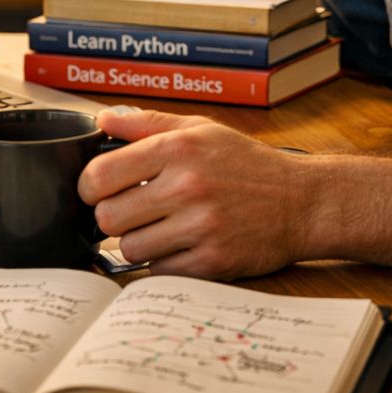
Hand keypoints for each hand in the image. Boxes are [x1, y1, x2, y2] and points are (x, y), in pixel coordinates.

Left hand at [77, 107, 315, 278]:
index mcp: (178, 148)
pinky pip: (158, 271)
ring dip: (136, 242)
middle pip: (108, 217)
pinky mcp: (213, 263)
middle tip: (129, 212)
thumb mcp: (201, 130)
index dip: (89, 187)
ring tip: (157, 228)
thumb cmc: (248, 164)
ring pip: (129, 249)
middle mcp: (188, 186)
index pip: (100, 175)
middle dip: (112, 217)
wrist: (302, 202)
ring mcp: (201, 227)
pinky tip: (179, 245)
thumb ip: (147, 124)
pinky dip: (162, 262)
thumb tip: (101, 121)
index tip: (97, 191)